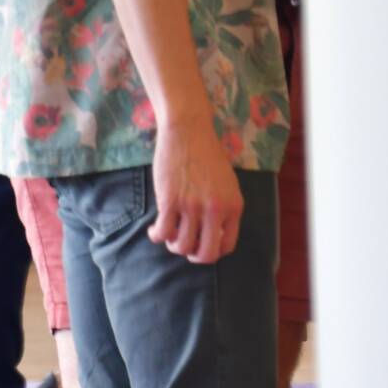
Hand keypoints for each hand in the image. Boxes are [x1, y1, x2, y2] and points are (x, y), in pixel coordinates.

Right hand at [149, 116, 244, 262]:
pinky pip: (163, 231)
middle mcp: (215, 211)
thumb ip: (224, 207)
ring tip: (168, 236)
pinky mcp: (169, 200)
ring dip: (173, 246)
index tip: (202, 244)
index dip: (212, 251)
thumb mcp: (227, 183)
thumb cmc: (206, 154)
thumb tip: (212, 230)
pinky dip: (157, 236)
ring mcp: (192, 206)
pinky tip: (154, 231)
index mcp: (233, 207)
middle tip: (185, 248)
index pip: (227, 246)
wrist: (188, 131)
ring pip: (182, 245)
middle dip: (194, 256)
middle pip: (206, 253)